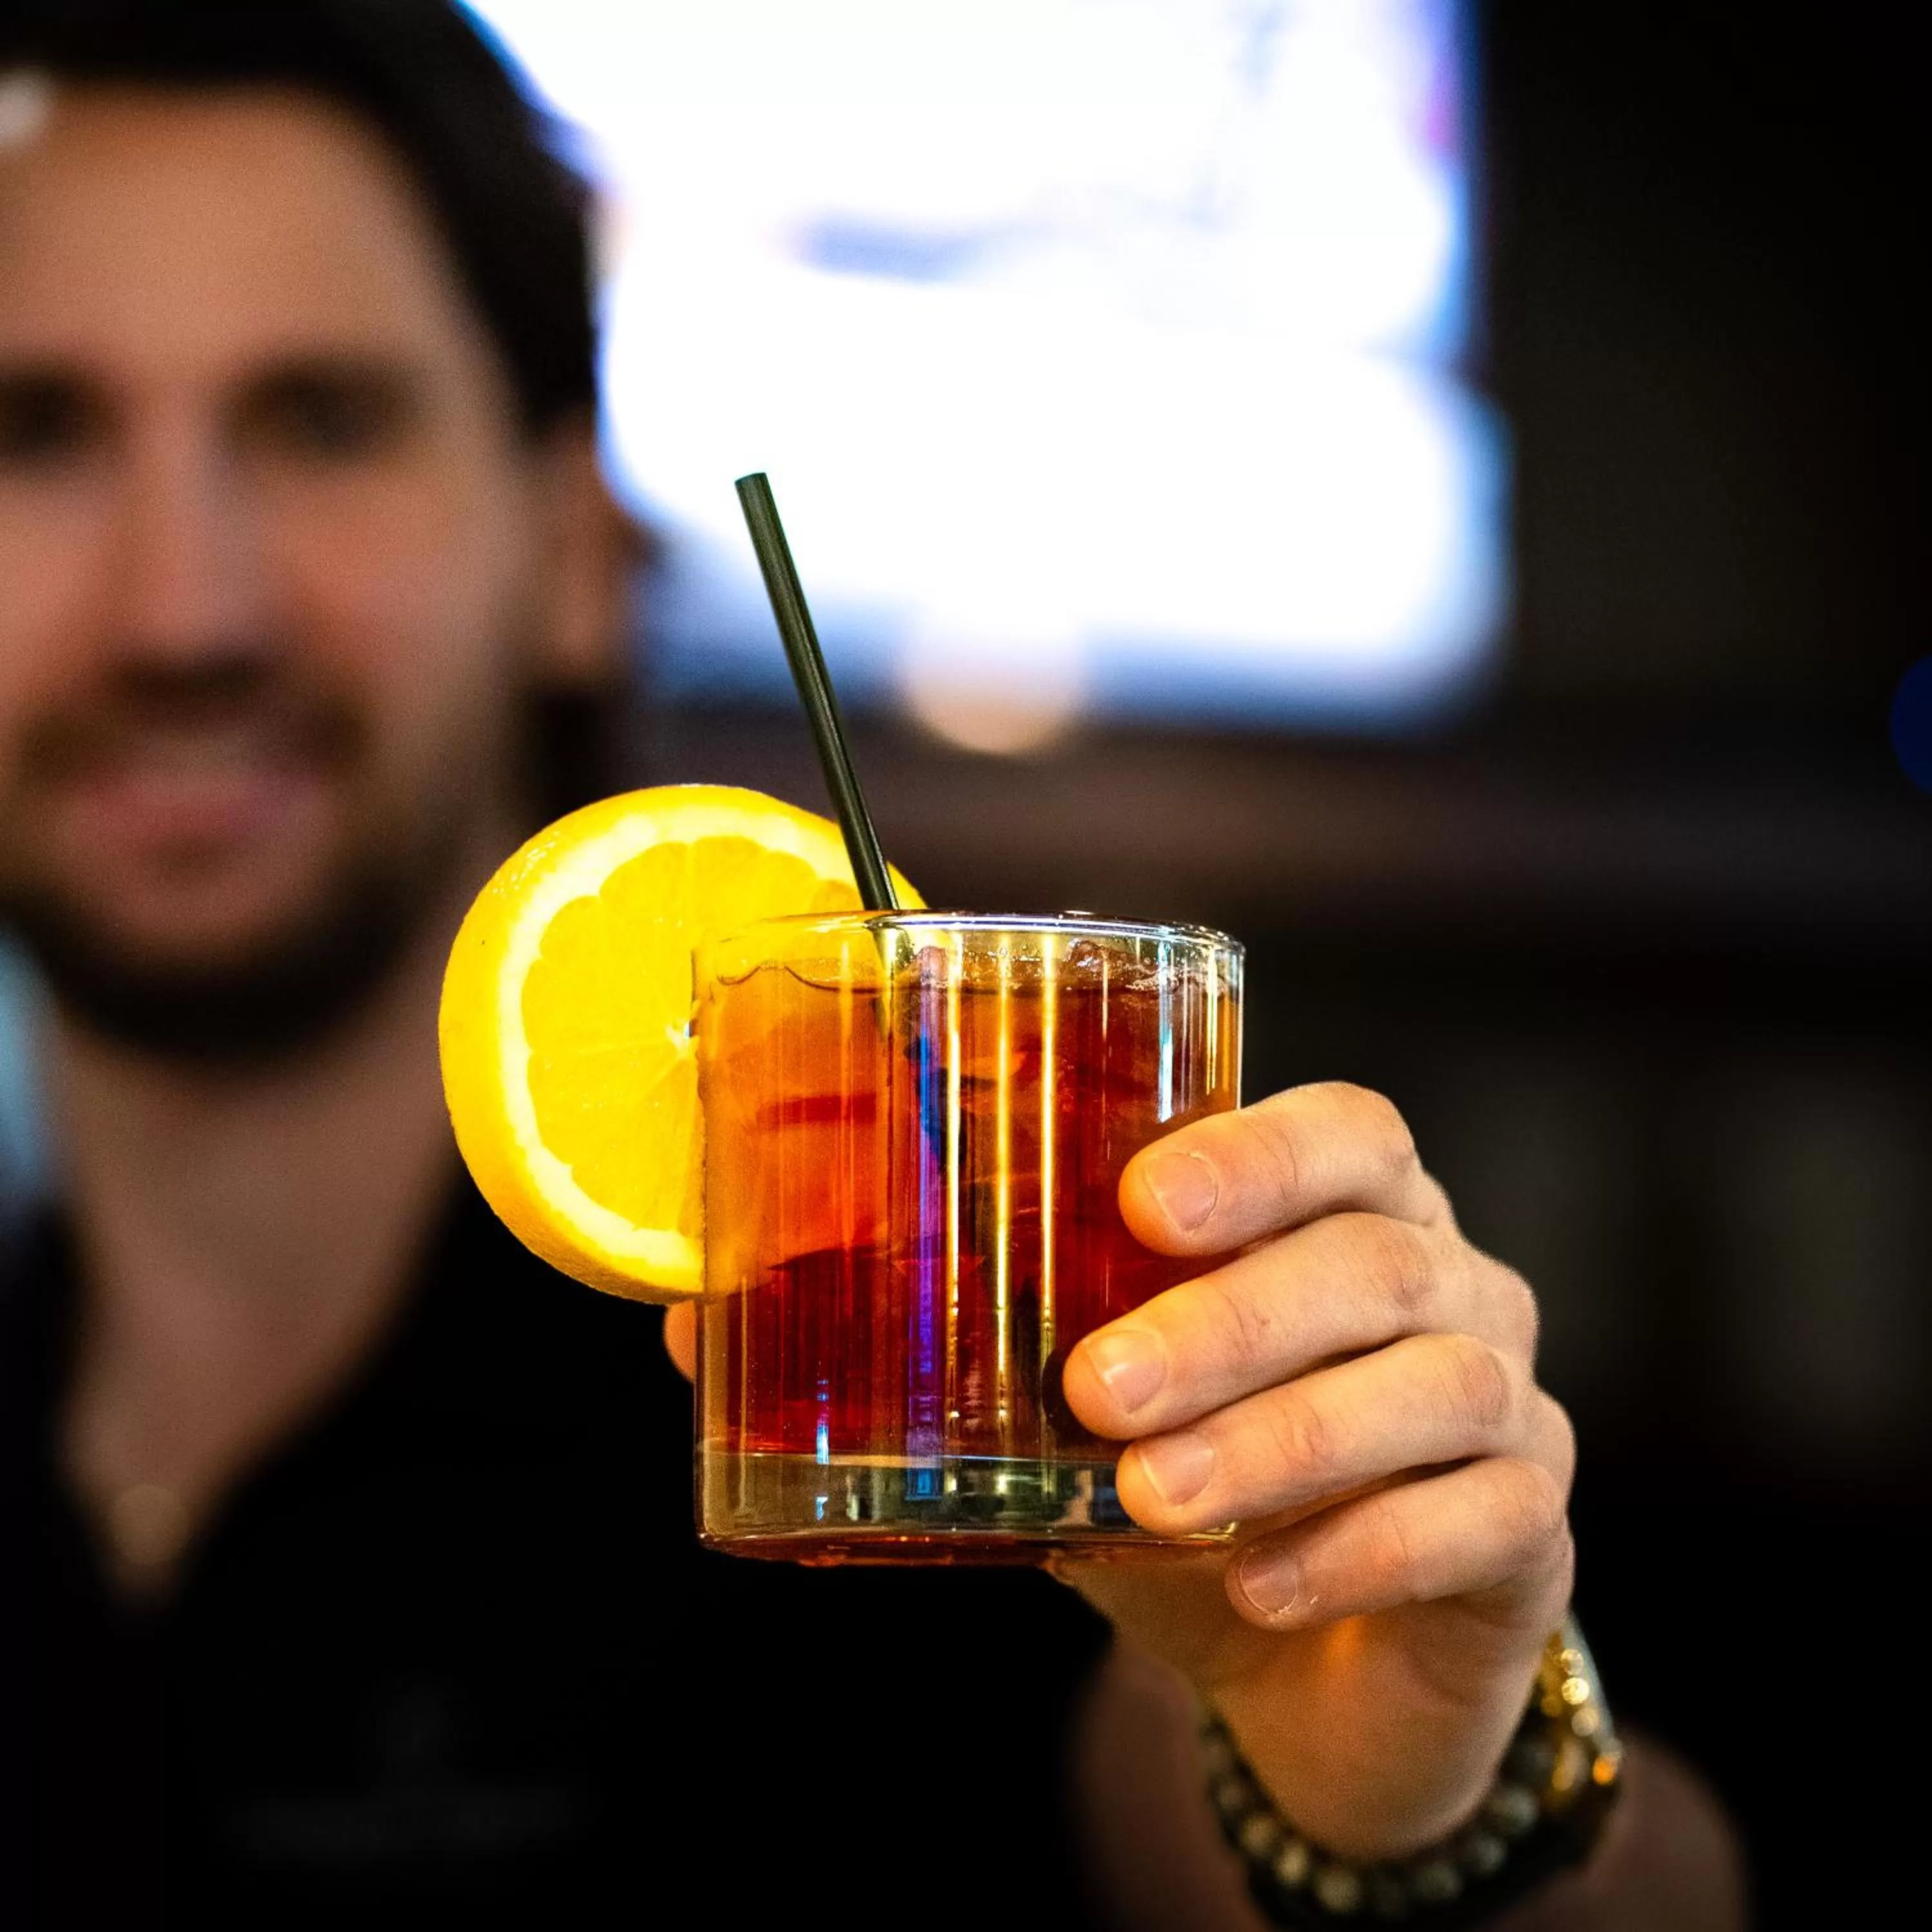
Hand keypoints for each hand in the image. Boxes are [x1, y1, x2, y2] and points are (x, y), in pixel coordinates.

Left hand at [1057, 1082, 1575, 1863]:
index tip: (1141, 1204)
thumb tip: (951, 1343)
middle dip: (1228, 1323)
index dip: (1255, 1157)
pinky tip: (1258, 1586)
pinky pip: (1483, 1520)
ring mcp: (1512, 1402)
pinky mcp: (1539, 1528)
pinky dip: (1361, 1551)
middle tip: (1102, 1387)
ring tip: (1155, 1496)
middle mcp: (1457, 1285)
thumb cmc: (1211, 1504)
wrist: (1320, 1678)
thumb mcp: (1131, 1424)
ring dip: (1283, 1440)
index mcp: (1363, 1213)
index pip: (1345, 1135)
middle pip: (1372, 1263)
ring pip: (1435, 1386)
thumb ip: (1076, 1367)